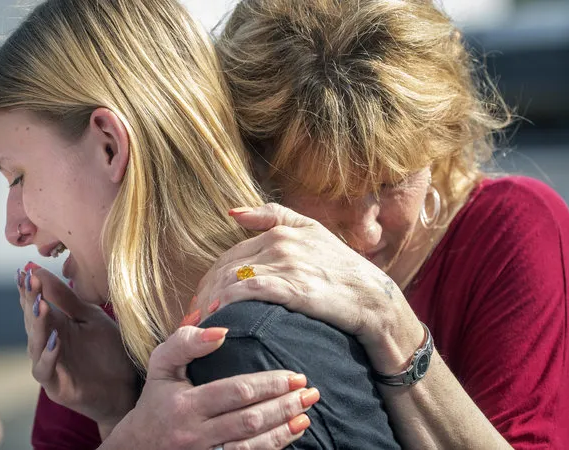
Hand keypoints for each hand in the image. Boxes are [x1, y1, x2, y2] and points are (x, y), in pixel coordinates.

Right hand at [17, 264, 137, 430]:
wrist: (126, 386)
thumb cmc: (108, 351)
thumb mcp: (91, 318)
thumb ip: (68, 299)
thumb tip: (39, 271)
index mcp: (55, 326)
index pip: (36, 304)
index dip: (29, 289)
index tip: (25, 271)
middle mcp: (46, 345)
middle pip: (33, 322)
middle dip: (30, 301)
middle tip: (30, 282)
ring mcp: (49, 365)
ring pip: (35, 344)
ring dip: (38, 325)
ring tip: (41, 306)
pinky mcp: (56, 386)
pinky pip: (45, 370)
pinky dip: (49, 355)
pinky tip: (56, 340)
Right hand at [103, 326, 313, 449]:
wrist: (137, 447)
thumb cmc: (155, 400)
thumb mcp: (161, 365)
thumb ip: (185, 342)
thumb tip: (220, 331)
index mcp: (186, 405)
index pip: (235, 392)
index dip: (269, 384)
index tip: (294, 375)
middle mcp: (196, 434)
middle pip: (250, 421)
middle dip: (284, 406)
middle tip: (310, 392)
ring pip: (252, 446)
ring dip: (283, 430)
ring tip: (306, 414)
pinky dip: (272, 447)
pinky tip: (291, 434)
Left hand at [193, 203, 422, 371]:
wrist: (373, 298)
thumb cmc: (342, 270)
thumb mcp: (313, 231)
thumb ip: (273, 217)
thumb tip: (232, 212)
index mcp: (280, 231)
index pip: (230, 255)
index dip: (211, 279)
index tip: (203, 301)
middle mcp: (280, 244)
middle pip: (225, 268)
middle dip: (205, 293)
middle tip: (194, 317)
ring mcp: (286, 265)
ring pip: (231, 280)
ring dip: (211, 302)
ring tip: (202, 324)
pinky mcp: (293, 287)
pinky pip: (247, 292)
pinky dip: (228, 304)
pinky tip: (219, 317)